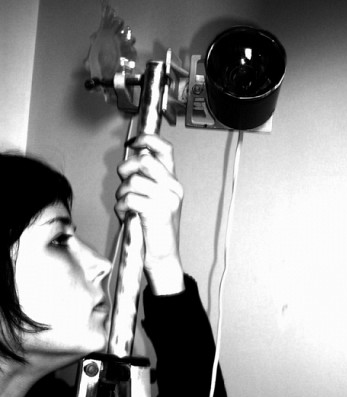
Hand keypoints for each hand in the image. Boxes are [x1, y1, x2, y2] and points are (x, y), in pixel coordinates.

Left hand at [115, 134, 184, 294]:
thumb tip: (127, 162)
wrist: (162, 257)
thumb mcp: (151, 199)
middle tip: (123, 182)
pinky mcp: (160, 212)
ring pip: (133, 181)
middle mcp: (174, 187)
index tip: (132, 143)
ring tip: (125, 205)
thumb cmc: (152, 229)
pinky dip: (121, 207)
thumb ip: (143, 179)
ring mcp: (168, 199)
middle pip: (144, 160)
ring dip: (121, 193)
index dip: (147, 139)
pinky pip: (130, 199)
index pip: (165, 149)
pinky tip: (125, 215)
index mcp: (173, 181)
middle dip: (126, 169)